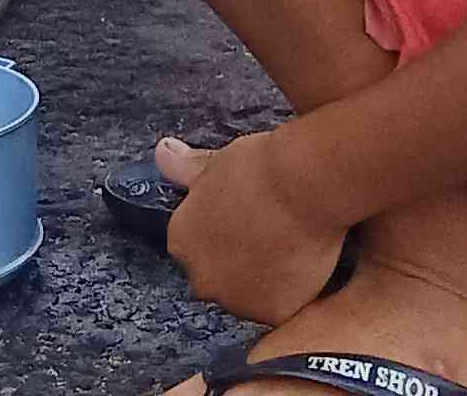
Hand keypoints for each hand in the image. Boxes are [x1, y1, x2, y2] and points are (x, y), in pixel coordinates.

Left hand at [161, 132, 344, 327]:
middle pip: (218, 280)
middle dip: (238, 266)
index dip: (223, 238)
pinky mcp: (271, 313)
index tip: (244, 224)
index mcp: (183, 242)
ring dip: (264, 284)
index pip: (195, 251)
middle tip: (269, 238)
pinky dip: (292, 294)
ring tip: (289, 249)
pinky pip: (281, 309)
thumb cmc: (260, 169)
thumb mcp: (215, 163)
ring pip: (249, 299)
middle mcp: (201, 278)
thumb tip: (163, 153)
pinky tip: (303, 265)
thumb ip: (184, 169)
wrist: (303, 185)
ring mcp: (236, 301)